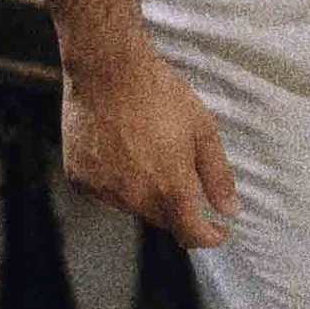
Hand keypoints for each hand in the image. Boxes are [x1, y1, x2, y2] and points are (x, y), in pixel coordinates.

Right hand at [64, 50, 236, 248]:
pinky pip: (106, 194)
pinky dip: (117, 183)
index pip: (191, 233)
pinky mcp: (80, 181)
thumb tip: (229, 209)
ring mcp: (104, 191)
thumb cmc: (159, 95)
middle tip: (183, 172)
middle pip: (163, 220)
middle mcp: (135, 198)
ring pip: (133, 207)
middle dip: (179, 208)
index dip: (209, 237)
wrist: (107, 71)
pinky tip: (121, 151)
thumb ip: (217, 175)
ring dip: (146, 193)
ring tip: (148, 150)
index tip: (218, 231)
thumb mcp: (202, 129)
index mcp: (169, 187)